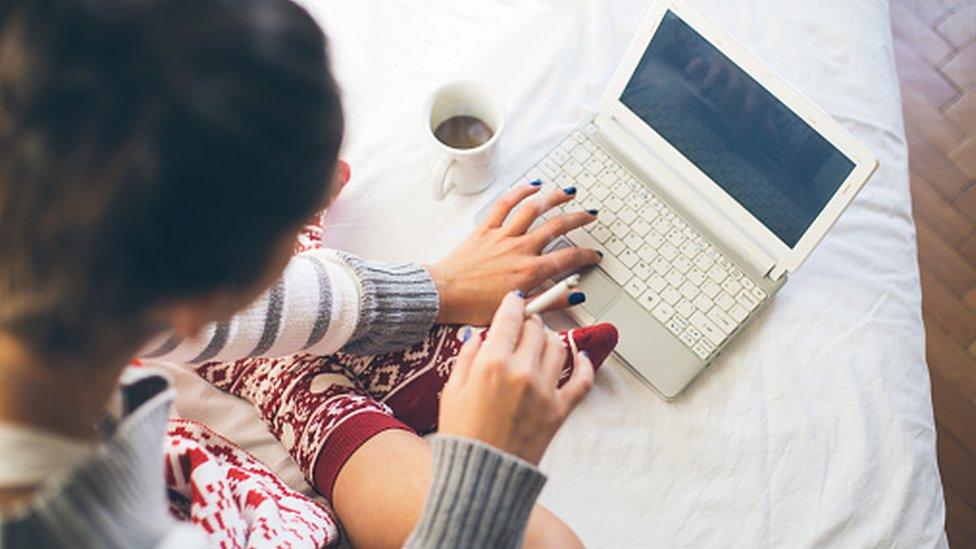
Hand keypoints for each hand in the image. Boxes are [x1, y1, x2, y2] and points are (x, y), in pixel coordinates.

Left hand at [426, 183, 600, 324]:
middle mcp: (520, 249)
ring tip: (569, 191)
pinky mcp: (486, 229)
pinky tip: (532, 186)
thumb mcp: (518, 311)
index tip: (594, 255)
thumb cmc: (474, 306)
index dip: (587, 255)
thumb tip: (573, 296)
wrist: (444, 294)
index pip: (569, 258)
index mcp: (530, 272)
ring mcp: (503, 236)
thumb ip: (549, 302)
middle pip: (557, 227)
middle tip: (590, 215)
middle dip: (578, 219)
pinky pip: (505, 204)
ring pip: (534, 209)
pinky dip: (520, 192)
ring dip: (555, 197)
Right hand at [437, 291, 594, 464]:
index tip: (514, 302)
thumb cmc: (462, 435)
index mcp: (492, 362)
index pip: (509, 318)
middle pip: (535, 329)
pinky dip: (583, 364)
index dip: (512, 304)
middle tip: (524, 325)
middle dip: (529, 322)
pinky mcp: (560, 410)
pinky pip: (581, 379)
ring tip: (541, 341)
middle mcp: (522, 371)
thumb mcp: (452, 390)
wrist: (481, 475)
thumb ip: (467, 357)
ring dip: (550, 338)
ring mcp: (544, 390)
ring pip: (559, 346)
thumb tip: (478, 335)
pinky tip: (580, 356)